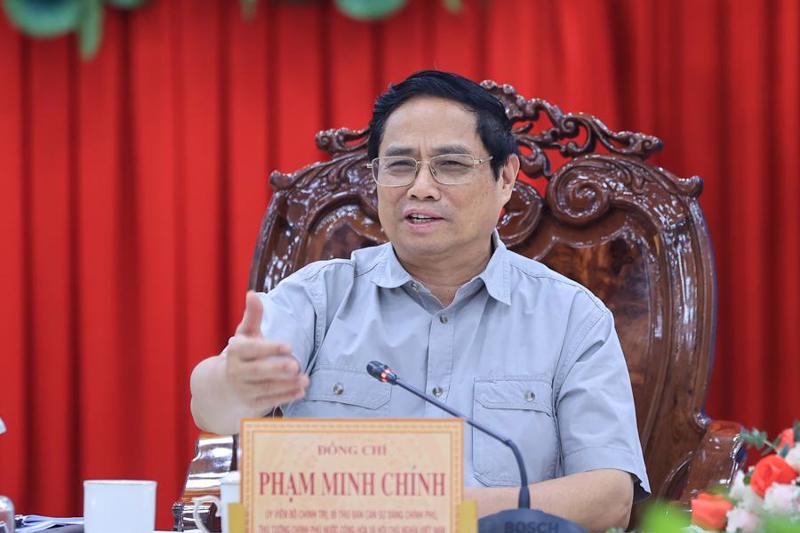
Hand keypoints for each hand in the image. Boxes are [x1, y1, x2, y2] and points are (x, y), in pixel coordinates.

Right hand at [225, 291, 308, 412]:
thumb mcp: (245, 334)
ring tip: (305, 378)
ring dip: (286, 384)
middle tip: (295, 365)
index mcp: (235, 352)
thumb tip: (252, 293)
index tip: (289, 346)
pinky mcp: (251, 404)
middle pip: (257, 371)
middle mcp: (236, 372)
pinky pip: (269, 401)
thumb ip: (252, 316)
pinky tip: (301, 391)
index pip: (251, 349)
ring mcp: (243, 390)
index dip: (269, 348)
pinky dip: (285, 397)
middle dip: (276, 368)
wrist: (221, 387)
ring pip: (265, 388)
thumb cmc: (241, 355)